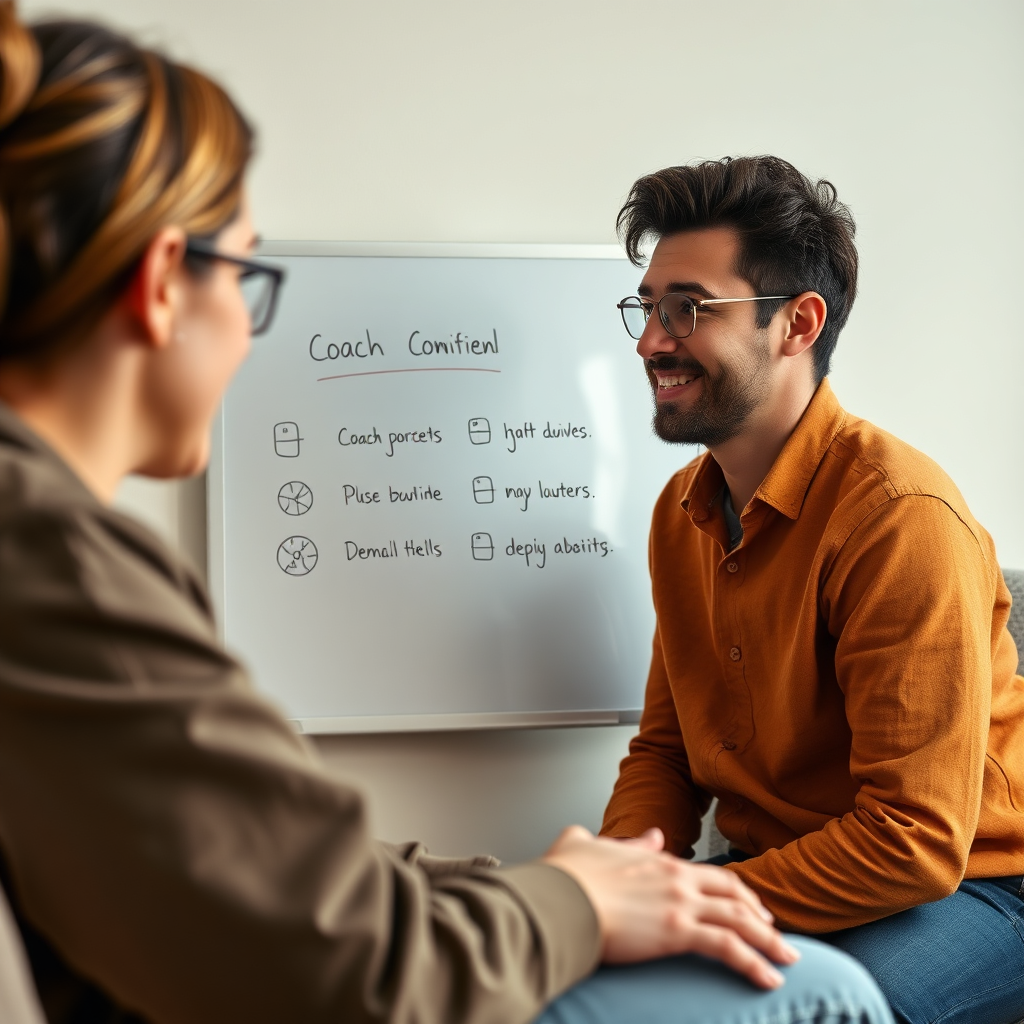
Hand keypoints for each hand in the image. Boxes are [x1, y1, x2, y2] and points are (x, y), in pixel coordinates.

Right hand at [541, 825, 798, 988]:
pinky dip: (754, 963)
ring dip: (769, 941)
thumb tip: (651, 835)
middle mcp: (677, 879)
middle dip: (759, 913)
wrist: (560, 895)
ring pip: (740, 920)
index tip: (749, 905)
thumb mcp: (593, 843)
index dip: (735, 891)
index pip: (710, 876)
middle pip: (734, 894)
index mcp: (659, 862)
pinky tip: (768, 979)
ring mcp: (680, 904)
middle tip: (775, 931)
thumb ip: (627, 841)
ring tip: (787, 960)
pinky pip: (728, 947)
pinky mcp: (677, 931)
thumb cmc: (567, 876)